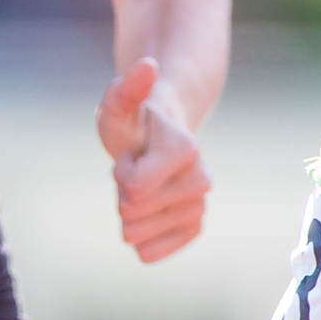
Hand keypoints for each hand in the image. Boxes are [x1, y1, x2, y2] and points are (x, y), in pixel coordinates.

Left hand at [97, 57, 210, 262]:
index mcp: (185, 149)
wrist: (159, 141)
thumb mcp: (120, 105)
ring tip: (142, 186)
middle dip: (122, 192)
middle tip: (136, 169)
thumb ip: (126, 90)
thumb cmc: (136, 122)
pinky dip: (138, 237)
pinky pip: (151, 253)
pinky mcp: (193, 229)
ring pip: (138, 235)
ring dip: (130, 213)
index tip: (131, 155)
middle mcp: (201, 180)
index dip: (122, 172)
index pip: (134, 187)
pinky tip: (146, 214)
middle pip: (132, 212)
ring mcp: (198, 207)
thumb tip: (147, 66)